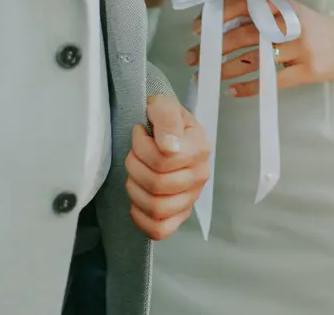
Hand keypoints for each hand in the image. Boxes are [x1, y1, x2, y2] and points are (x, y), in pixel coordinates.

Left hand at [124, 93, 210, 239]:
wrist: (164, 131)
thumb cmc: (163, 119)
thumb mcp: (164, 105)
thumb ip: (166, 119)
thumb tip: (169, 148)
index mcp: (199, 148)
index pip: (163, 160)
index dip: (141, 146)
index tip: (139, 133)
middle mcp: (200, 176)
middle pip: (157, 184)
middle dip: (135, 166)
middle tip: (134, 153)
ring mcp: (190, 198)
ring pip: (157, 208)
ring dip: (135, 189)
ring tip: (135, 173)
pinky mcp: (179, 215)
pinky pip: (160, 229)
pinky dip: (142, 218)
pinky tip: (137, 200)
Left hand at [185, 0, 333, 97]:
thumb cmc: (317, 27)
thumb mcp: (293, 12)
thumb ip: (265, 13)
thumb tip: (224, 22)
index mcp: (284, 6)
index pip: (245, 6)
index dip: (219, 16)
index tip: (198, 27)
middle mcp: (290, 25)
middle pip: (245, 35)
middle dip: (214, 46)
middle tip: (192, 56)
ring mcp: (300, 48)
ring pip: (255, 59)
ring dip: (226, 68)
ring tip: (206, 76)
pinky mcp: (308, 71)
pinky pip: (272, 81)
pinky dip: (250, 87)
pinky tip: (232, 91)